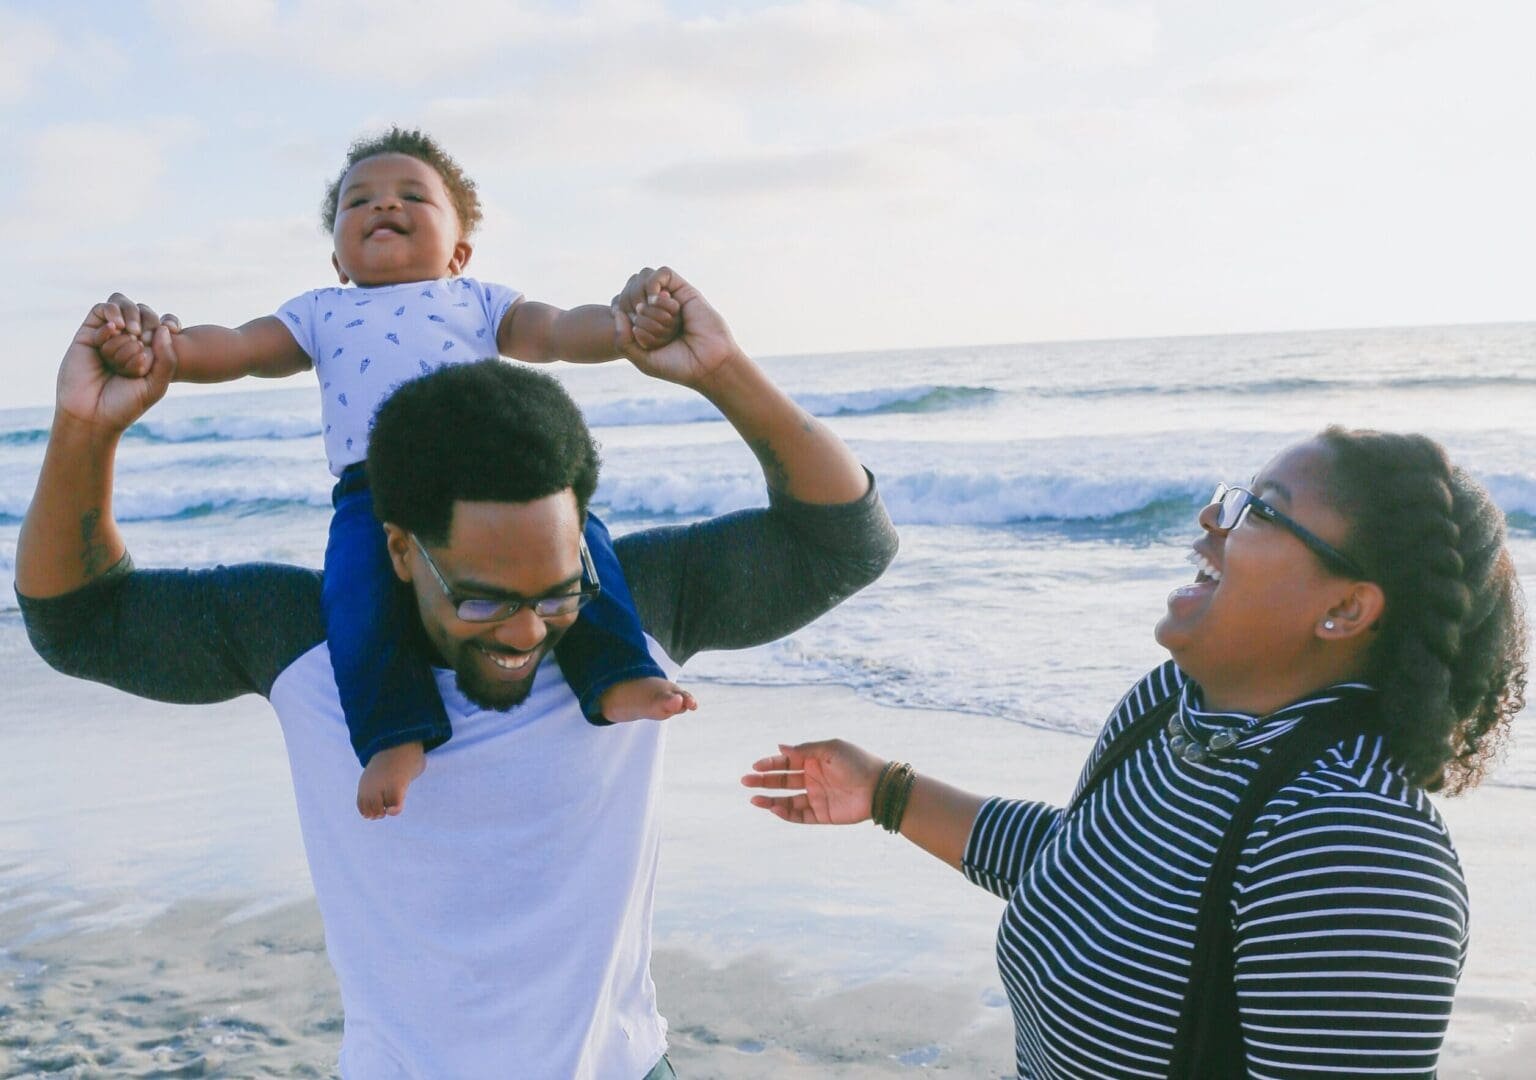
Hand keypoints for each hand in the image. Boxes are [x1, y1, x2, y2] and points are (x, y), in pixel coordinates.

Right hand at [59, 294, 179, 432]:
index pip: (163, 324)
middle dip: (148, 324)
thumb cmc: (126, 404)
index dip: (170, 322)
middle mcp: (129, 342)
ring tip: (132, 334)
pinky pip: (100, 311)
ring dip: (131, 318)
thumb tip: (164, 328)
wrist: (92, 415)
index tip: (176, 330)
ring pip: (123, 307)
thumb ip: (167, 357)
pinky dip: (112, 316)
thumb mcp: (156, 385)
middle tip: (143, 343)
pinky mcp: (87, 335)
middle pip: (144, 313)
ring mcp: (108, 337)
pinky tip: (115, 331)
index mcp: (149, 352)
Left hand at [610, 266, 743, 388]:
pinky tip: (656, 299)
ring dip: (645, 298)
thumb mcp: (643, 360)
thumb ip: (623, 341)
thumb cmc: (677, 366)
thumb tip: (617, 312)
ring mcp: (670, 299)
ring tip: (655, 316)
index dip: (620, 312)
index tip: (633, 333)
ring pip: (644, 280)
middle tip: (651, 329)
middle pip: (630, 293)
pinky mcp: (685, 291)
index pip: (620, 305)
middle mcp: (656, 310)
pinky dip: (654, 283)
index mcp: (645, 325)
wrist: (708, 365)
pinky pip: (663, 273)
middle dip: (637, 312)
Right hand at [741, 739, 887, 824]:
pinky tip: (775, 808)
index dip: (770, 764)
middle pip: (783, 780)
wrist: (879, 787)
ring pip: (787, 800)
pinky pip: (800, 815)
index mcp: (814, 760)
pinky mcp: (822, 814)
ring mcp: (817, 797)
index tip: (755, 766)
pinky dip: (786, 813)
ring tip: (754, 799)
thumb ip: (805, 750)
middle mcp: (813, 778)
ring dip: (770, 800)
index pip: (787, 762)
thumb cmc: (857, 762)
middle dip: (764, 781)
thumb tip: (780, 747)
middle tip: (745, 781)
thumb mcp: (830, 749)